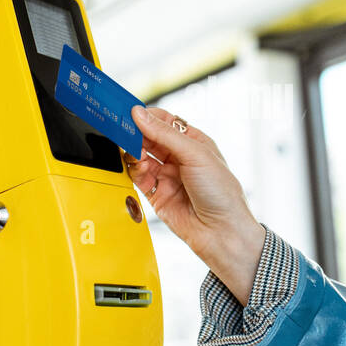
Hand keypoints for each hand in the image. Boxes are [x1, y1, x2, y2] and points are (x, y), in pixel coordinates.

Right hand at [126, 105, 265, 299]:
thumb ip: (165, 134)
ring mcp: (167, 176)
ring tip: (137, 154)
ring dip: (135, 152)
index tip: (130, 112)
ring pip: (140, 156)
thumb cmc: (222, 193)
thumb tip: (140, 114)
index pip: (165, 121)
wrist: (221, 233)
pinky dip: (134, 170)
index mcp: (194, 143)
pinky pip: (138, 177)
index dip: (147, 116)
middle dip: (136, 133)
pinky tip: (139, 168)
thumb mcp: (196, 155)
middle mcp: (179, 158)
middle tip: (124, 130)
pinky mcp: (156, 194)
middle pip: (149, 137)